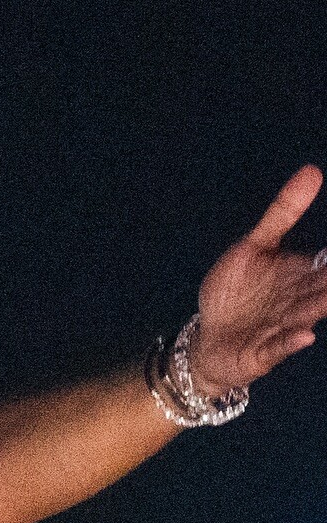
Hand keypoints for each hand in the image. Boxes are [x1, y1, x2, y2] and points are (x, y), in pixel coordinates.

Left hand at [193, 165, 326, 394]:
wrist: (207, 340)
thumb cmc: (234, 294)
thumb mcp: (253, 247)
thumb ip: (282, 214)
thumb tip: (312, 171)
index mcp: (301, 275)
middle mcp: (299, 301)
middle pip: (325, 289)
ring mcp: (283, 326)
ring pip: (308, 315)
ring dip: (323, 306)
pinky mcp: (264, 351)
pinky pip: (280, 346)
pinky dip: (292, 341)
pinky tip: (306, 335)